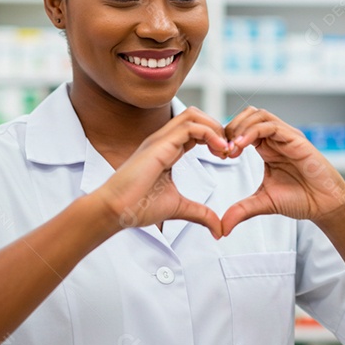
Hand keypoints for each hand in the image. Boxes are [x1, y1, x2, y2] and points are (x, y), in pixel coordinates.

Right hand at [95, 107, 229, 238]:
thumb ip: (200, 213)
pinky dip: (209, 134)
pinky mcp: (160, 144)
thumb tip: (218, 228)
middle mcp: (164, 140)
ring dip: (215, 128)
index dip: (216, 138)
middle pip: (196, 116)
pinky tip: (219, 150)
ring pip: (193, 115)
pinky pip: (189, 126)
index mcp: (168, 150)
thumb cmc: (138, 207)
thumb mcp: (178, 208)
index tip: (228, 157)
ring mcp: (160, 139)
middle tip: (229, 151)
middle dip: (218, 128)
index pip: (196, 130)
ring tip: (225, 149)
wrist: (115, 210)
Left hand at [221, 107, 344, 234]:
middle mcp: (276, 139)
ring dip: (240, 127)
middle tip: (222, 150)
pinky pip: (270, 126)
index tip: (219, 156)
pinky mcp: (296, 139)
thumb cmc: (301, 199)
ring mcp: (286, 136)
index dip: (227, 138)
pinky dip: (251, 132)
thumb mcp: (263, 203)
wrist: (325, 206)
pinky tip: (241, 146)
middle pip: (248, 115)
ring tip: (231, 148)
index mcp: (267, 148)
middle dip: (230, 128)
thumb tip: (222, 227)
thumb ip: (241, 211)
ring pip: (258, 115)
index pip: (242, 128)